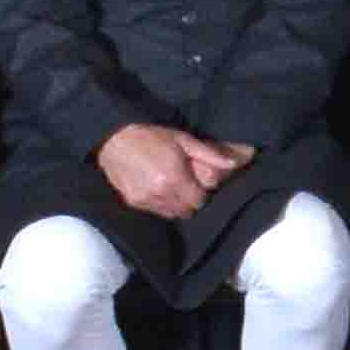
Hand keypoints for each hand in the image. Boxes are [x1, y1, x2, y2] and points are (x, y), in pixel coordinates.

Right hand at [98, 120, 231, 223]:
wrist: (114, 139)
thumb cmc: (152, 136)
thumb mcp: (184, 140)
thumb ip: (209, 155)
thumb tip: (234, 164)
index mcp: (175, 179)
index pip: (199, 200)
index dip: (201, 191)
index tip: (197, 179)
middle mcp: (160, 194)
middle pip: (187, 210)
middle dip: (191, 199)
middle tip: (186, 182)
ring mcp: (145, 201)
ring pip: (172, 214)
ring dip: (177, 204)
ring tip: (172, 185)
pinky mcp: (133, 203)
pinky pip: (156, 211)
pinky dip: (161, 204)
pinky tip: (158, 188)